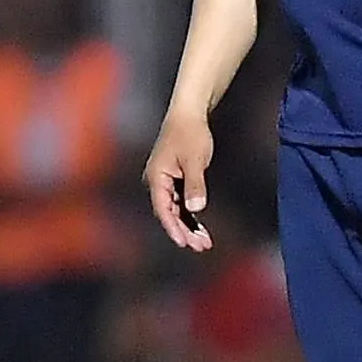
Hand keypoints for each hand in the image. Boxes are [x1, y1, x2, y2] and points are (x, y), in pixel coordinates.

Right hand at [144, 109, 215, 251]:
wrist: (189, 114)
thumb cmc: (190, 133)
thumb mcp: (195, 160)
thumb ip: (195, 185)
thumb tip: (196, 208)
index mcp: (156, 178)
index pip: (163, 209)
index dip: (173, 227)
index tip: (184, 242)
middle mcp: (157, 182)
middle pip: (169, 214)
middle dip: (184, 231)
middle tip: (201, 246)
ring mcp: (165, 182)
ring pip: (175, 211)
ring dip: (188, 226)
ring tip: (204, 243)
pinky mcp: (174, 180)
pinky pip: (180, 203)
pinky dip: (190, 216)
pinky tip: (200, 228)